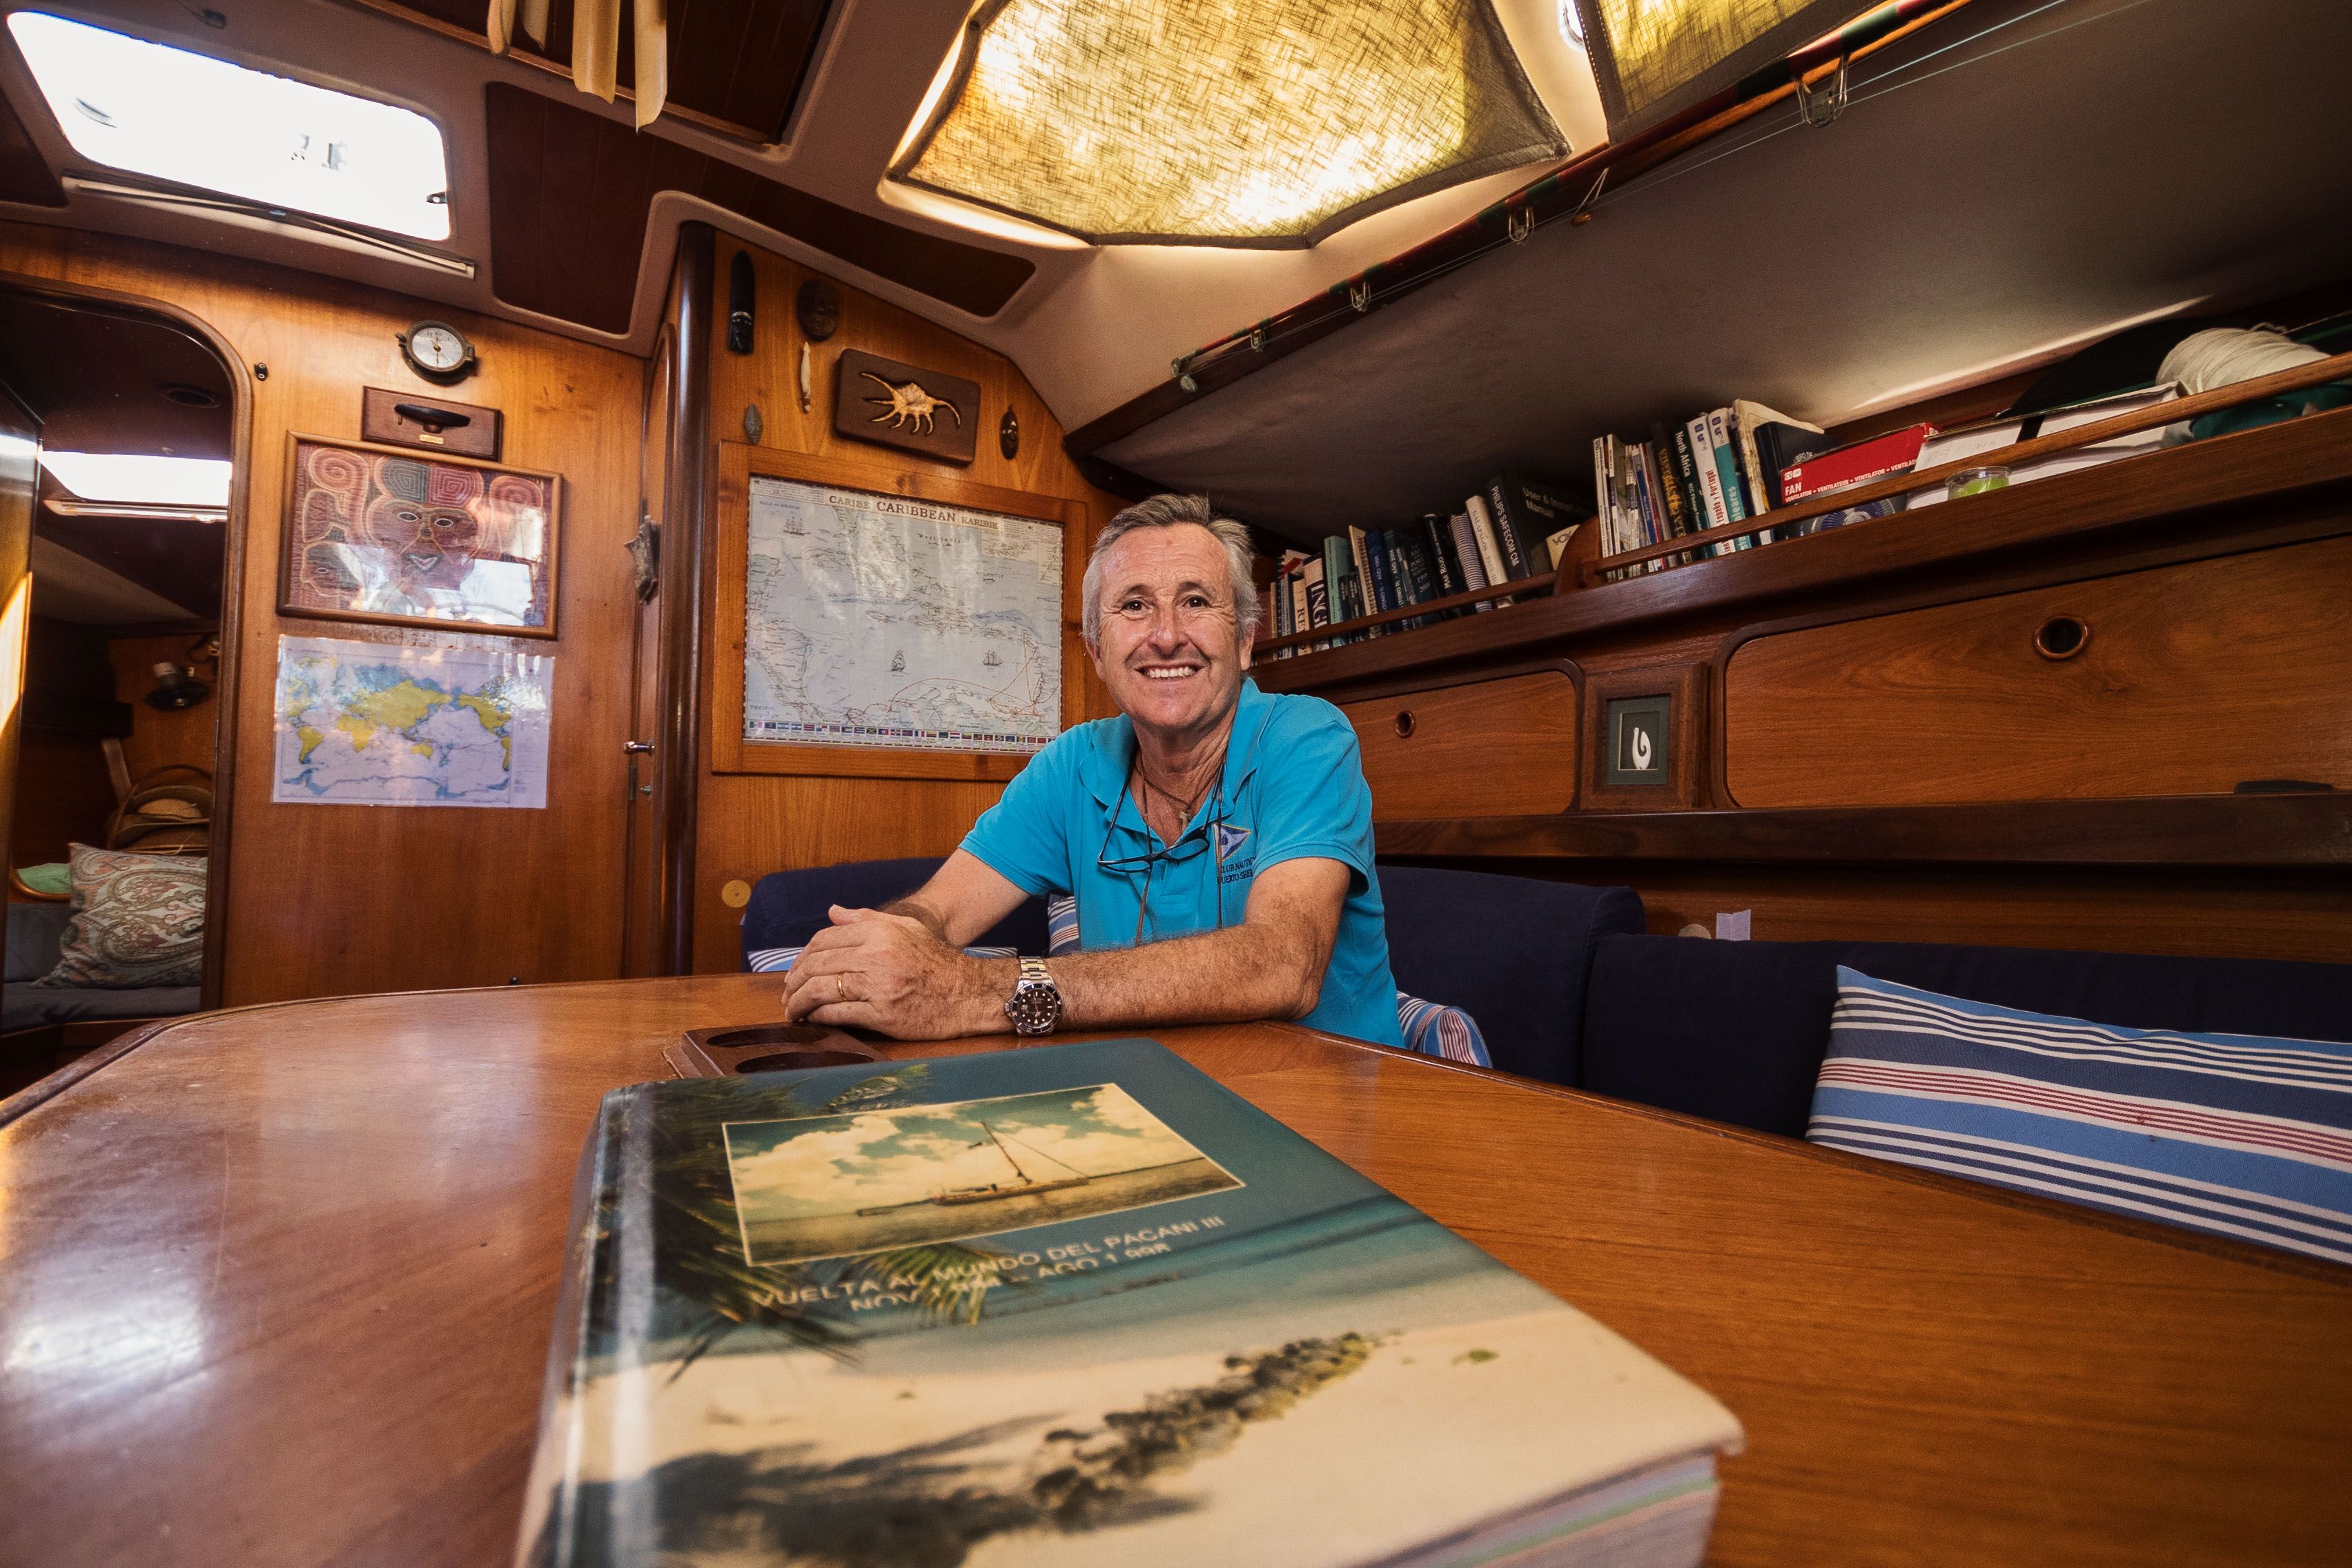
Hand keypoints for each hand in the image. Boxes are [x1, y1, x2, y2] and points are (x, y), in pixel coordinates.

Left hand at [780, 905, 1007, 1039]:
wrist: (969, 994)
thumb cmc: (937, 962)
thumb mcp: (906, 929)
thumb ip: (867, 919)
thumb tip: (833, 911)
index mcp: (879, 933)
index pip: (824, 940)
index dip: (802, 957)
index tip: (795, 971)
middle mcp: (876, 956)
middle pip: (817, 965)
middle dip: (794, 981)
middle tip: (787, 992)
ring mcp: (878, 986)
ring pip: (821, 990)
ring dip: (798, 1002)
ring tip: (792, 1010)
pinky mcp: (882, 1014)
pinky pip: (837, 1014)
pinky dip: (818, 1017)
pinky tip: (811, 1020)